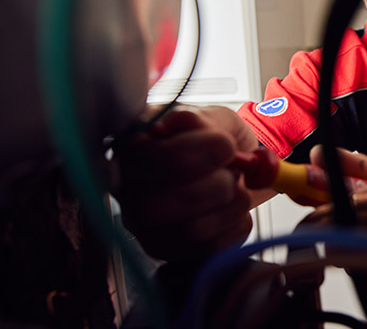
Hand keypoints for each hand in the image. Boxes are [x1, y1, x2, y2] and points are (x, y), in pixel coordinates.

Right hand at [112, 105, 257, 261]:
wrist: (230, 162)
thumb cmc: (212, 137)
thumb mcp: (211, 117)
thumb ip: (201, 120)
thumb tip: (188, 124)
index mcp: (130, 148)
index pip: (145, 160)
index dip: (192, 154)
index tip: (226, 145)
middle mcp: (126, 191)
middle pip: (156, 206)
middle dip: (214, 186)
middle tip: (235, 171)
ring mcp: (144, 226)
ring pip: (188, 231)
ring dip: (231, 205)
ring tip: (240, 187)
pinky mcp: (170, 250)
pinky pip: (208, 250)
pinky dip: (236, 225)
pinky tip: (235, 208)